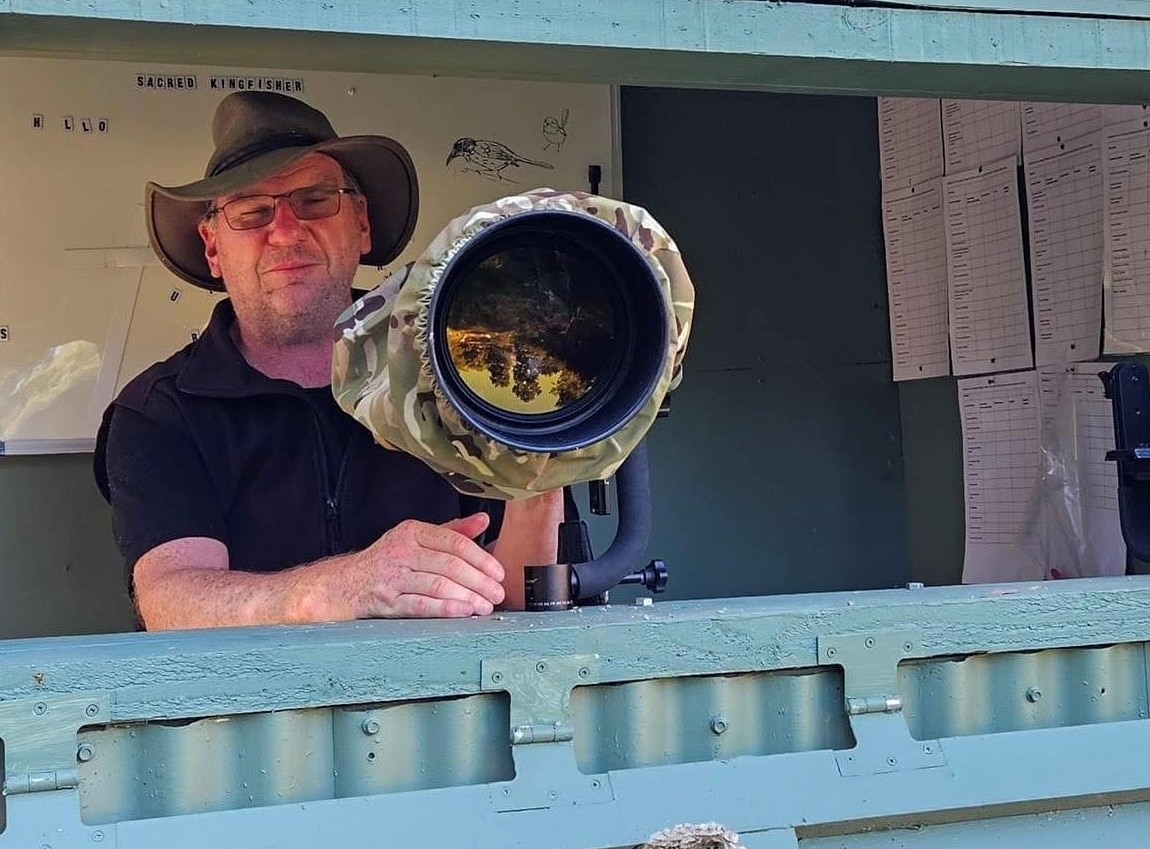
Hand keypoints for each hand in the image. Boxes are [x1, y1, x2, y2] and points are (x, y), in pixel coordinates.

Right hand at [347, 513, 505, 617]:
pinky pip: (421, 605)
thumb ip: (452, 531)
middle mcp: (403, 551)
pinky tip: (463, 612)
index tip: (499, 573)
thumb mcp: (417, 538)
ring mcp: (393, 576)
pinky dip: (446, 609)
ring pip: (438, 585)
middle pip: (450, 565)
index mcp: (413, 532)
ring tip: (485, 606)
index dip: (481, 559)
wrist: (346, 582)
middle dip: (479, 582)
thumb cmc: (388, 560)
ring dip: (467, 597)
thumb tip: (483, 519)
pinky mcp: (387, 600)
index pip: (455, 542)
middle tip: (497, 594)